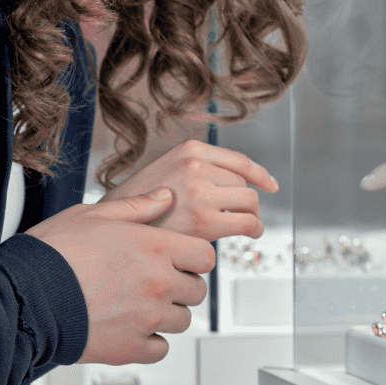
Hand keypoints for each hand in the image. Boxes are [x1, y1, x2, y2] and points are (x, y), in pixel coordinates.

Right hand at [26, 188, 214, 364]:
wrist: (25, 295)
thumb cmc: (54, 251)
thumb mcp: (95, 214)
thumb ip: (138, 206)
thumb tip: (165, 196)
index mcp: (154, 246)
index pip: (205, 256)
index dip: (194, 256)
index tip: (181, 258)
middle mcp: (158, 282)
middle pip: (197, 290)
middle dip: (182, 285)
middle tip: (158, 281)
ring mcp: (147, 318)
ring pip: (182, 321)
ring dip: (167, 313)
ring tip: (140, 304)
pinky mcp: (131, 348)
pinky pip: (160, 349)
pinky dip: (150, 341)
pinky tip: (132, 328)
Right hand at [99, 139, 278, 240]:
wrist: (115, 225)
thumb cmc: (138, 204)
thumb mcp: (165, 170)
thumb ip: (194, 169)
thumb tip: (234, 180)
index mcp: (189, 149)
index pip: (238, 161)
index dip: (259, 174)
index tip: (270, 185)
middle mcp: (196, 165)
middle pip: (244, 183)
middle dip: (249, 201)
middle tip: (246, 215)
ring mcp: (200, 192)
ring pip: (249, 201)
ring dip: (252, 215)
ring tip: (247, 226)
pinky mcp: (204, 221)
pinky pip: (246, 222)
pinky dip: (253, 229)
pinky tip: (248, 234)